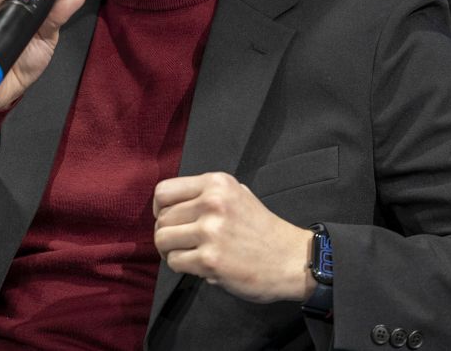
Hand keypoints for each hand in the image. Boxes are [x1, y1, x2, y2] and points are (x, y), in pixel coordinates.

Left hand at [153, 172, 317, 303]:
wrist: (290, 259)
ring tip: (186, 254)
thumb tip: (170, 204)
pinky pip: (174, 262)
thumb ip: (206, 193)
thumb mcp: (238, 194)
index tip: (167, 220)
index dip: (159, 208)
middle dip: (166, 233)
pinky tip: (197, 265)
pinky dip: (181, 266)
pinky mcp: (210, 260)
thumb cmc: (262, 229)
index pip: (164, 191)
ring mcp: (211, 232)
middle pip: (162, 218)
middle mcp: (213, 203)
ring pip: (162, 239)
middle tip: (179, 243)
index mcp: (217, 184)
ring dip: (170, 251)